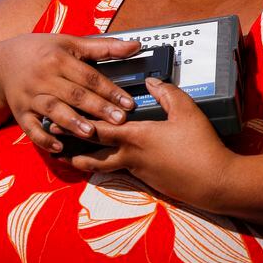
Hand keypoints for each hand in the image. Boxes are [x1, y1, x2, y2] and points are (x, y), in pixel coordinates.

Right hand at [0, 33, 140, 152]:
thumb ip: (104, 47)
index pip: (89, 76)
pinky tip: (59, 147)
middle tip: (119, 120)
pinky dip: (43, 139)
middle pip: (74, 94)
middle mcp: (44, 77)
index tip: (128, 103)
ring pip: (52, 110)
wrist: (1, 62)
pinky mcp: (20, 112)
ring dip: (71, 122)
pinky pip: (30, 128)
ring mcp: (30, 96)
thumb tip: (136, 46)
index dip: (110, 90)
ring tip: (90, 132)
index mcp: (59, 59)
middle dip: (97, 108)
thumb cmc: (43, 51)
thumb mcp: (71, 43)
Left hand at [62, 78, 236, 209]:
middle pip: (90, 152)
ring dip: (82, 160)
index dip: (76, 121)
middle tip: (50, 141)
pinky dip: (105, 164)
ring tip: (66, 156)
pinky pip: (119, 171)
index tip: (56, 116)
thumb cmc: (200, 145)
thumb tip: (150, 81)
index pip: (98, 127)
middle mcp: (129, 156)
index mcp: (135, 136)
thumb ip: (166, 93)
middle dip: (69, 146)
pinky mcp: (146, 180)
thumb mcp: (187, 111)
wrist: (213, 181)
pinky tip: (104, 161)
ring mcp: (136, 171)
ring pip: (101, 165)